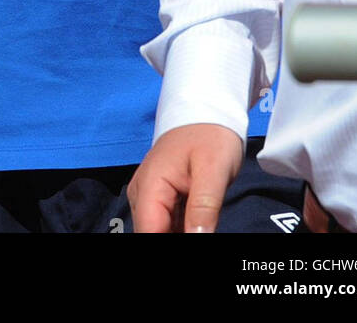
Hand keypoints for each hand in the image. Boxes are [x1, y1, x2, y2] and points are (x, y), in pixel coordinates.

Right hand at [127, 123, 243, 232]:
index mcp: (150, 186)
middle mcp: (142, 194)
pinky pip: (165, 224)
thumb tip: (197, 241)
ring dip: (179, 234)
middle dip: (177, 239)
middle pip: (152, 234)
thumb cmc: (210, 135)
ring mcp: (149, 196)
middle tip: (204, 229)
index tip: (195, 235)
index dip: (169, 245)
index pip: (149, 233)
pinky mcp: (160, 199)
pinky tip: (198, 228)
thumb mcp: (214, 171)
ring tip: (203, 226)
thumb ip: (203, 209)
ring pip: (159, 231)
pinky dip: (182, 231)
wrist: (207, 112)